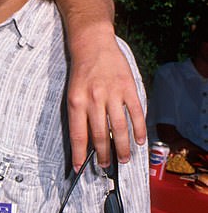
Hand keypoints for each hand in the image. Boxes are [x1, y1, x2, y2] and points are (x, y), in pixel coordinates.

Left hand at [67, 27, 145, 167]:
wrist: (93, 44)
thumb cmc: (81, 72)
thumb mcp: (72, 93)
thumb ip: (79, 115)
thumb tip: (85, 142)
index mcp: (76, 102)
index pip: (78, 135)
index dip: (79, 154)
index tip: (80, 168)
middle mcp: (94, 99)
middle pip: (100, 135)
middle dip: (103, 154)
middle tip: (105, 165)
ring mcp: (113, 93)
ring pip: (119, 127)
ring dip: (122, 147)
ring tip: (123, 159)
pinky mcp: (128, 87)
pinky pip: (135, 112)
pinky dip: (139, 129)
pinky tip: (139, 141)